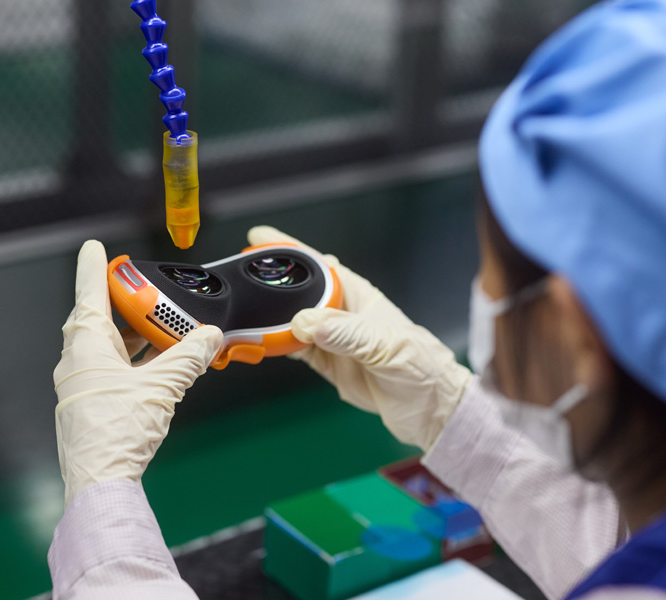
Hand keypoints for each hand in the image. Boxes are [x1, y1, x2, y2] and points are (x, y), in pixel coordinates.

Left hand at [53, 240, 223, 505]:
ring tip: (167, 329)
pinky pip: (115, 371)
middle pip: (102, 321)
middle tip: (147, 292)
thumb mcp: (162, 387)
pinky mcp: (93, 406)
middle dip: (127, 306)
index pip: (89, 295)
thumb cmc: (117, 432)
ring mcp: (84, 386)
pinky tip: (161, 366)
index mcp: (86, 347)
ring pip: (111, 348)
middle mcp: (79, 363)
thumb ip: (188, 357)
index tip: (94, 248)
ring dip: (137, 337)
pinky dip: (137, 362)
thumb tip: (209, 337)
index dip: (93, 268)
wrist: (100, 482)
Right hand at [247, 226, 472, 450]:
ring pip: (289, 320)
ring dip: (265, 318)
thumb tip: (306, 321)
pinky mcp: (327, 363)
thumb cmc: (422, 368)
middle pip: (296, 290)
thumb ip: (347, 334)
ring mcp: (331, 338)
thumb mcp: (386, 346)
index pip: (317, 264)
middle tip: (235, 278)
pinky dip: (274, 346)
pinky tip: (257, 343)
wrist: (430, 410)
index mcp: (357, 295)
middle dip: (267, 282)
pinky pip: (293, 349)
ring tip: (238, 314)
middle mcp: (340, 313)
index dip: (287, 249)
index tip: (258, 237)